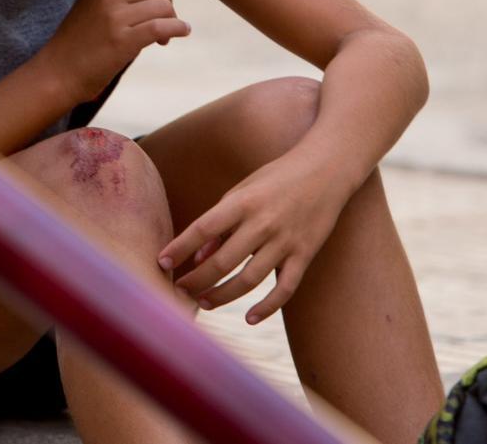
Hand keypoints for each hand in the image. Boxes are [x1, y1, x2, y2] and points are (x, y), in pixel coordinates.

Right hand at [41, 0, 190, 106]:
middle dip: (167, 5)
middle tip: (160, 24)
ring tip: (161, 38)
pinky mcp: (123, 40)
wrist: (58, 71)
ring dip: (171, 22)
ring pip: (164, 6)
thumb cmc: (79, 37)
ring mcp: (115, 16)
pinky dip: (176, 30)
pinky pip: (162, 26)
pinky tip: (174, 37)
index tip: (150, 9)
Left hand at [157, 151, 348, 324]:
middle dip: (197, 279)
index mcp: (242, 202)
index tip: (161, 262)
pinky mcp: (305, 254)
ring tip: (204, 302)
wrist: (326, 169)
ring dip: (223, 295)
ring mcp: (286, 241)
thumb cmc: (275, 178)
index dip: (180, 247)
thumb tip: (200, 257)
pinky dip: (267, 307)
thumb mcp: (242, 190)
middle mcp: (263, 223)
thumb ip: (221, 222)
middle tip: (179, 290)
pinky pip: (285, 288)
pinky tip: (249, 317)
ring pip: (249, 280)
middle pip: (223, 261)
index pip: (203, 229)